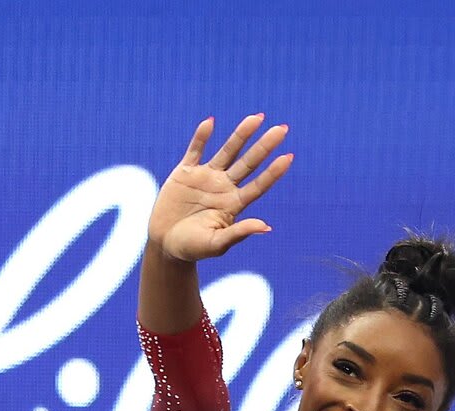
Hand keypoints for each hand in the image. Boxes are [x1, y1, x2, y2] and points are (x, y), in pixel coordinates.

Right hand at [151, 115, 292, 263]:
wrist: (166, 244)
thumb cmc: (193, 249)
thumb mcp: (217, 244)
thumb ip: (239, 232)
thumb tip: (266, 226)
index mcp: (234, 204)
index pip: (259, 185)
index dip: (273, 172)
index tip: (289, 157)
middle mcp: (224, 188)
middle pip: (249, 163)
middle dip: (264, 146)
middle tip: (283, 129)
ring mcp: (206, 178)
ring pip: (227, 152)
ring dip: (241, 135)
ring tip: (257, 118)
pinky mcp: (185, 173)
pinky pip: (195, 150)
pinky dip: (202, 137)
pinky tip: (211, 122)